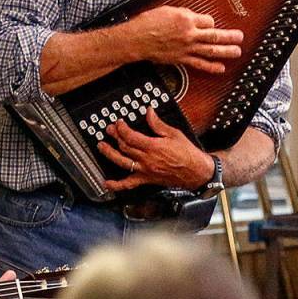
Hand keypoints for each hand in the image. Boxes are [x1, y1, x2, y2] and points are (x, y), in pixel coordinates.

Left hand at [98, 107, 214, 191]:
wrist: (196, 171)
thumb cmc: (187, 153)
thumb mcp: (174, 134)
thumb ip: (158, 124)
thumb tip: (149, 112)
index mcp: (153, 146)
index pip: (131, 136)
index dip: (122, 128)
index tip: (118, 123)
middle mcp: (147, 159)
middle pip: (125, 147)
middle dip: (115, 137)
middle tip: (109, 130)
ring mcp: (145, 170)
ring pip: (122, 162)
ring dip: (109, 154)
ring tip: (101, 147)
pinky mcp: (146, 179)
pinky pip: (128, 184)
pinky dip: (116, 185)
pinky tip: (106, 183)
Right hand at [128, 5, 242, 73]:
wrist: (136, 39)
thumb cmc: (147, 24)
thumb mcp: (167, 10)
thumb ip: (182, 14)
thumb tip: (189, 16)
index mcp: (187, 19)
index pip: (208, 20)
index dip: (210, 23)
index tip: (210, 25)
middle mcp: (189, 34)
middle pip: (215, 35)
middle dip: (230, 36)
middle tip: (239, 37)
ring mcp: (186, 48)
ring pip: (211, 49)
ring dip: (226, 51)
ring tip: (237, 52)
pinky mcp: (180, 59)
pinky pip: (199, 64)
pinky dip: (211, 67)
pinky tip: (220, 68)